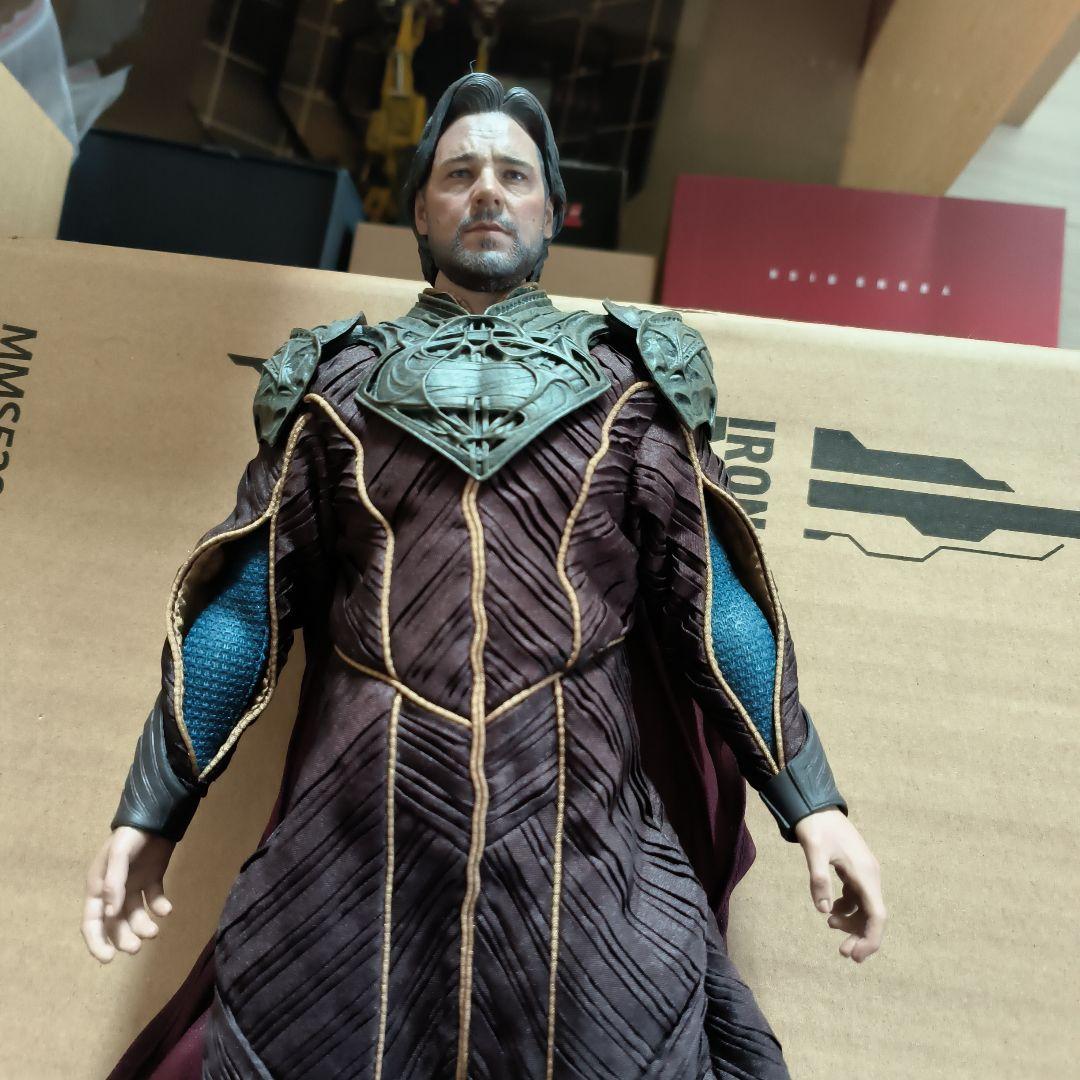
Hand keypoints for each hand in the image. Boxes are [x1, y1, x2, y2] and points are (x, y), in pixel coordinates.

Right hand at [82, 826, 174, 962]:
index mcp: (97, 887)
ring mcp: (133, 886)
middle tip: (137, 946)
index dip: (96, 942)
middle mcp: (113, 891)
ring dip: (142, 926)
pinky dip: (159, 907)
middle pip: (115, 923)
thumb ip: (113, 883)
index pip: (91, 922)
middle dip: (124, 938)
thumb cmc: (131, 835)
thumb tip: (110, 913)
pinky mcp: (152, 880)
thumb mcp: (118, 855)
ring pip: (135, 915)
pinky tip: (166, 909)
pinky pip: (154, 900)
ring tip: (154, 931)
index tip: (108, 959)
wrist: (156, 816)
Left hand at [794, 808, 885, 962]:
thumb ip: (819, 879)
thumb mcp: (813, 850)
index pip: (877, 915)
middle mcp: (870, 876)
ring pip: (866, 908)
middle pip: (873, 915)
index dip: (870, 939)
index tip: (855, 956)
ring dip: (853, 923)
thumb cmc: (816, 826)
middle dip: (861, 936)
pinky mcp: (855, 870)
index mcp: (865, 874)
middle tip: (843, 952)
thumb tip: (824, 910)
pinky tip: (831, 911)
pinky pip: (858, 898)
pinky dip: (848, 909)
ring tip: (830, 925)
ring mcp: (864, 873)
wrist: (817, 806)